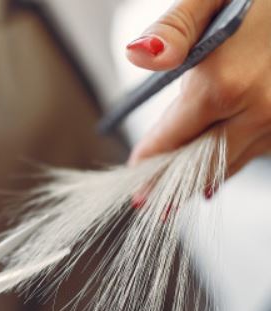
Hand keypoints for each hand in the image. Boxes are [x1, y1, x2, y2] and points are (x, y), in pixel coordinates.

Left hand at [126, 0, 270, 177]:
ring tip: (173, 192)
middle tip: (147, 201)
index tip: (133, 174)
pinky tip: (211, 174)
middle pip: (199, 163)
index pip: (173, 138)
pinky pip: (254, 153)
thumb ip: (174, 28)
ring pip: (228, 164)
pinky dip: (228, 163)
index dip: (149, 157)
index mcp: (227, 84)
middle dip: (169, 183)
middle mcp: (259, 110)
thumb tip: (139, 54)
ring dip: (199, 176)